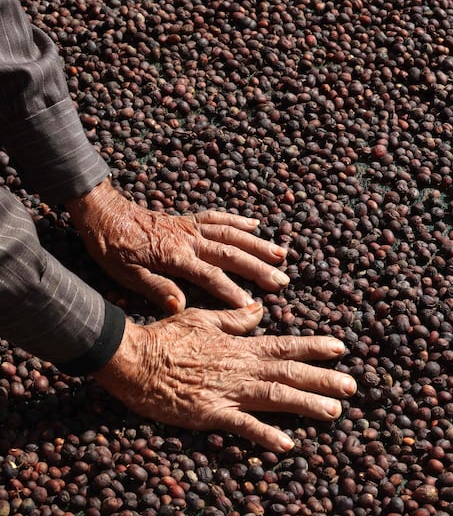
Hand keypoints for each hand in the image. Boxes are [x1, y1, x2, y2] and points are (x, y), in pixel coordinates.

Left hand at [66, 179, 287, 312]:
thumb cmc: (113, 248)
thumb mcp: (126, 275)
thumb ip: (156, 288)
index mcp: (175, 257)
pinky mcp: (188, 219)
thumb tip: (181, 305)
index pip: (211, 277)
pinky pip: (218, 216)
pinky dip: (238, 219)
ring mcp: (191, 227)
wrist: (103, 213)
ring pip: (232, 234)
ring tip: (281, 255)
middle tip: (282, 281)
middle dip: (259, 268)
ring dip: (258, 244)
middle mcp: (189, 240)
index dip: (233, 293)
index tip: (252, 307)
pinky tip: (256, 224)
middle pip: (231, 255)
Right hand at [93, 303, 356, 450]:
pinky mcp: (209, 412)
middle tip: (352, 386)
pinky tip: (286, 443)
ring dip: (307, 404)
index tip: (341, 348)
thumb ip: (234, 319)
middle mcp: (241, 367)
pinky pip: (242, 425)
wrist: (132, 358)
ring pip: (276, 396)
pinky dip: (265, 434)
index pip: (285, 344)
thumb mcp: (203, 319)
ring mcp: (227, 391)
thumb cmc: (165, 337)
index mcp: (240, 346)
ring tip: (334, 412)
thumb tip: (259, 310)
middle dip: (323, 379)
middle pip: (290, 372)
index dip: (314, 347)